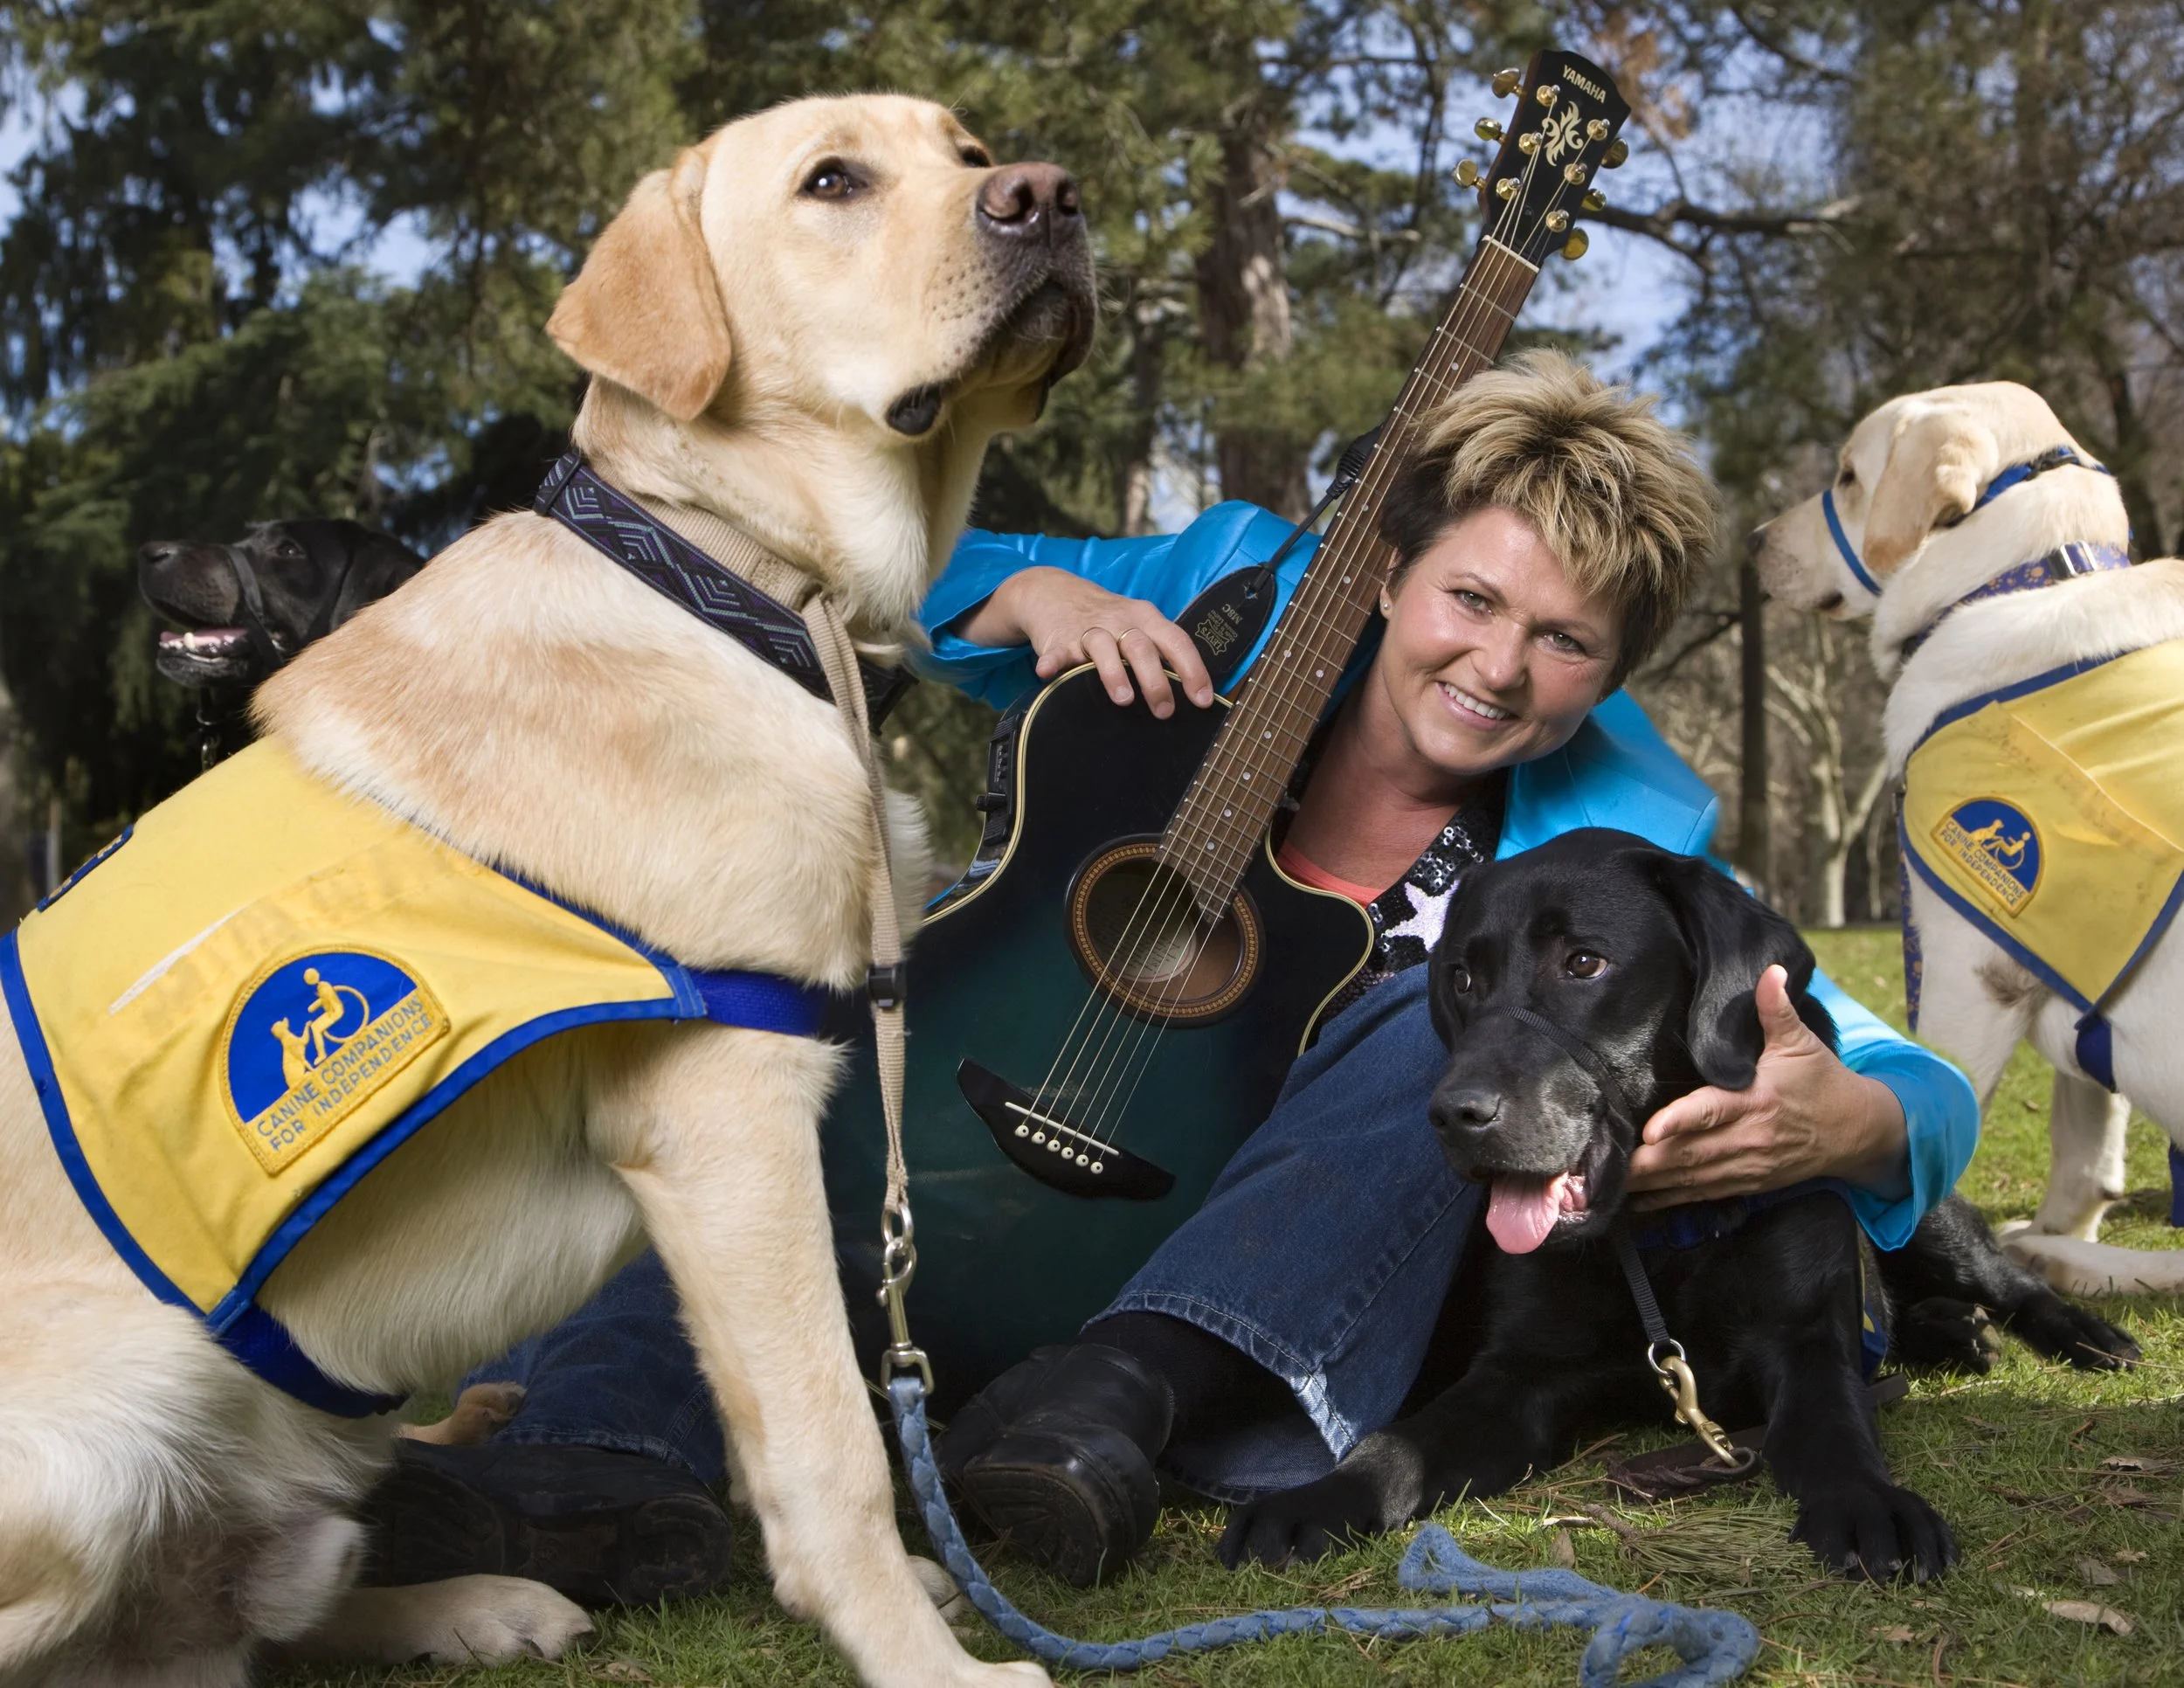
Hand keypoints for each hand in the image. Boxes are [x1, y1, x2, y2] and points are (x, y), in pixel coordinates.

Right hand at [955, 566, 1214, 717]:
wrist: (1056, 592)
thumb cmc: (1108, 619)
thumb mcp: (1139, 624)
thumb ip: (1161, 651)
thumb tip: (1193, 693)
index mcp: (1146, 618)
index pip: (1176, 641)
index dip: (1193, 670)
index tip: (1203, 700)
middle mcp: (1120, 621)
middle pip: (1141, 647)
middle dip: (1155, 681)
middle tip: (1164, 711)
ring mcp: (1089, 629)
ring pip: (1103, 647)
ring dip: (1114, 672)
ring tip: (1124, 699)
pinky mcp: (1059, 639)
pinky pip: (1056, 652)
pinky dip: (1052, 663)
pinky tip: (1047, 673)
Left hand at [1624, 965, 1908, 1209]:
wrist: (1858, 1131)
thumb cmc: (1823, 1081)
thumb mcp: (1801, 1042)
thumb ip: (1777, 1009)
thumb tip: (1772, 971)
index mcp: (1757, 1100)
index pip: (1713, 1111)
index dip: (1680, 1122)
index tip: (1650, 1131)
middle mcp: (1750, 1137)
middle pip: (1691, 1153)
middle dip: (1648, 1163)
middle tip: (1604, 1166)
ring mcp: (1748, 1165)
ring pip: (1692, 1179)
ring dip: (1651, 1185)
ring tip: (1611, 1186)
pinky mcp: (1748, 1182)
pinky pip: (1704, 1195)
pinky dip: (1671, 1200)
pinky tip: (1639, 1203)